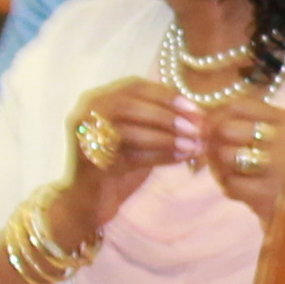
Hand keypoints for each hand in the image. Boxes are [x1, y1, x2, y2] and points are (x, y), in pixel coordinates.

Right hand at [61, 78, 192, 234]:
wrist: (91, 198)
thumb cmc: (121, 161)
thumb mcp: (140, 133)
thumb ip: (159, 118)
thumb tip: (199, 115)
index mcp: (99, 99)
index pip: (134, 85)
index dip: (167, 96)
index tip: (195, 109)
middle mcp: (86, 115)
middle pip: (128, 105)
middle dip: (166, 116)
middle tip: (196, 129)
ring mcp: (85, 138)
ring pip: (127, 131)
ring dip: (165, 138)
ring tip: (192, 146)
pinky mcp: (91, 163)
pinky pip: (129, 156)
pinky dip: (159, 156)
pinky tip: (181, 158)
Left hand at [198, 98, 284, 223]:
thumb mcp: (274, 135)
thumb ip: (240, 122)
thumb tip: (198, 120)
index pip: (237, 105)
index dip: (215, 116)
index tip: (211, 128)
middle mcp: (284, 139)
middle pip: (225, 128)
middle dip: (215, 142)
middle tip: (219, 153)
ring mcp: (277, 166)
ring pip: (224, 155)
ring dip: (221, 166)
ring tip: (235, 172)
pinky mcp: (266, 192)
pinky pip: (229, 182)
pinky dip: (230, 186)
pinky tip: (244, 187)